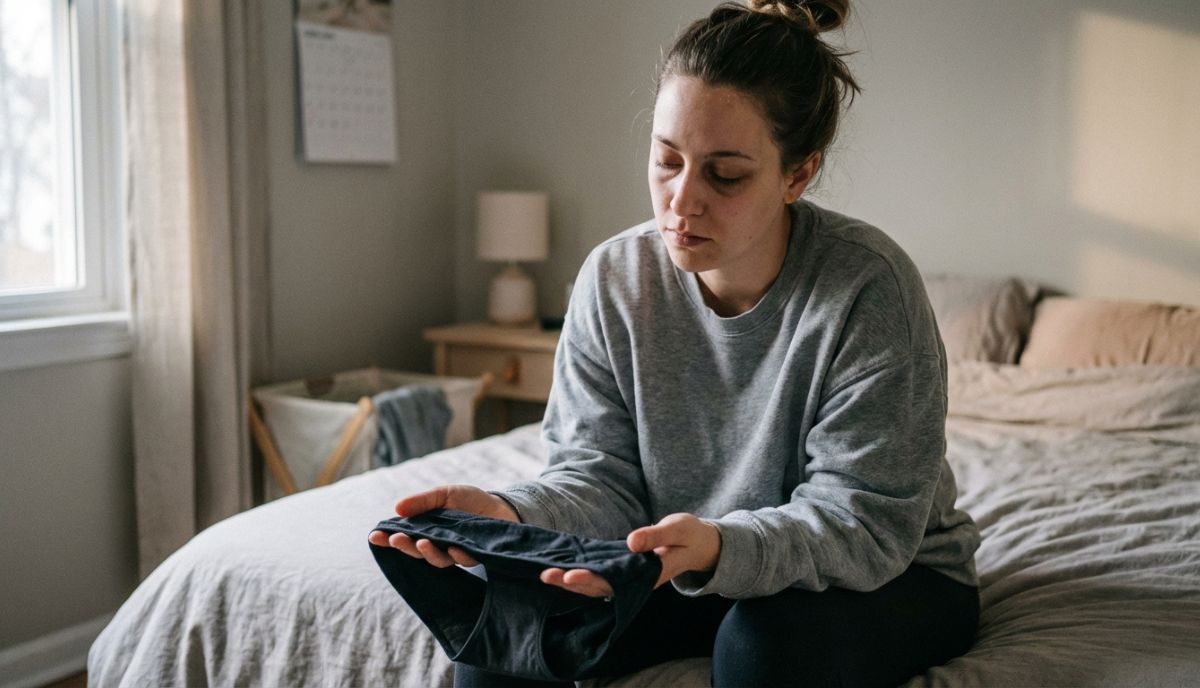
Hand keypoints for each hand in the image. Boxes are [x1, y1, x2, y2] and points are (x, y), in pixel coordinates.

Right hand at [367, 484, 519, 568]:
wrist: (502, 506)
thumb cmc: (471, 500)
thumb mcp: (444, 494)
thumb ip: (422, 501)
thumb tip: (396, 508)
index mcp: (427, 529)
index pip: (404, 536)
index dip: (387, 538)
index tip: (374, 536)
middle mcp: (438, 544)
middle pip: (417, 551)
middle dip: (404, 546)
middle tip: (395, 539)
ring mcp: (455, 552)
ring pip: (438, 559)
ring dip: (428, 553)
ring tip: (422, 542)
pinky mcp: (474, 555)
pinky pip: (463, 559)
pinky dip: (457, 554)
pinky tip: (454, 548)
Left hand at [541, 512, 721, 598]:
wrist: (701, 544)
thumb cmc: (690, 536)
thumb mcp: (677, 529)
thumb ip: (655, 536)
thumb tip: (630, 542)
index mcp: (647, 574)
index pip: (614, 583)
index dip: (590, 581)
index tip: (569, 577)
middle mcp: (635, 579)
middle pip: (599, 587)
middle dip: (571, 583)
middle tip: (545, 576)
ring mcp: (629, 574)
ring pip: (597, 582)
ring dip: (572, 579)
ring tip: (546, 573)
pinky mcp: (625, 564)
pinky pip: (601, 571)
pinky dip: (583, 569)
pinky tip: (564, 564)